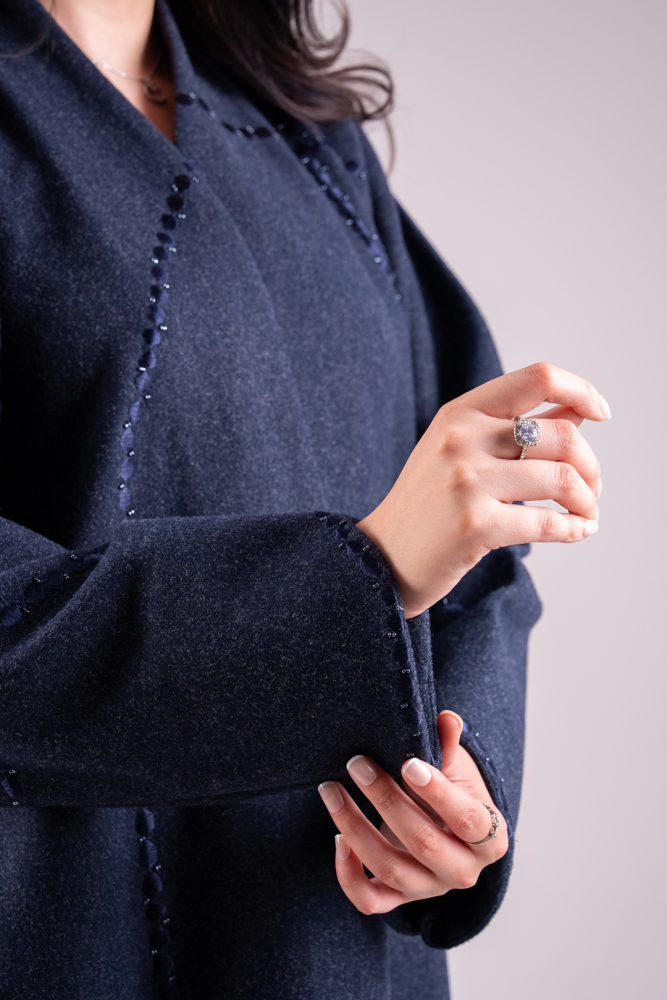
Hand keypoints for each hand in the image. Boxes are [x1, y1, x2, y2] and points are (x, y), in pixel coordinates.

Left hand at [317, 712, 507, 913]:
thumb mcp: (457, 768)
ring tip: (331, 790)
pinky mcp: (400, 899)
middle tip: (357, 764)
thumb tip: (447, 719)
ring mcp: (430, 889)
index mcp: (490, 838)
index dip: (438, 793)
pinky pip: (370, 900)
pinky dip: (347, 874)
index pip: (468, 820)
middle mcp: (463, 871)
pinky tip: (337, 838)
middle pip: (424, 843)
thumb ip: (449, 746)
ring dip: (355, 827)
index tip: (407, 763)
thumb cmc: (454, 791)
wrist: (445, 825)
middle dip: (385, 800)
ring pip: (390, 869)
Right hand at [357, 362, 608, 616]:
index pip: (536, 378)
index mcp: (460, 413)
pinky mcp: (475, 525)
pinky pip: (548, 522)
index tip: (601, 413)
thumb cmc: (429, 505)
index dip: (580, 389)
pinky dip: (575, 529)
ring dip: (587, 500)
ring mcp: (467, 482)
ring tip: (586, 512)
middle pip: (562, 436)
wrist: (382, 558)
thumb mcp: (463, 451)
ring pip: (563, 479)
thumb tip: (581, 408)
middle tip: (591, 488)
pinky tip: (579, 531)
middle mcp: (461, 439)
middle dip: (590, 466)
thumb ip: (518, 426)